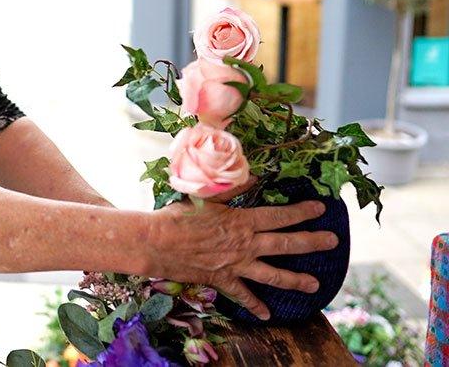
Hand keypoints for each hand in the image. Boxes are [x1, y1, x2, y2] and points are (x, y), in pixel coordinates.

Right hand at [141, 198, 337, 320]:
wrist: (158, 243)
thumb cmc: (179, 216)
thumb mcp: (206, 197)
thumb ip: (232, 188)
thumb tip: (254, 176)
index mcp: (243, 221)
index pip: (280, 216)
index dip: (302, 211)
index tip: (321, 207)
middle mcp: (246, 244)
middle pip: (286, 244)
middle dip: (312, 242)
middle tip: (333, 242)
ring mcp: (236, 265)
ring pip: (273, 275)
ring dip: (295, 280)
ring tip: (315, 284)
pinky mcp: (223, 279)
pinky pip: (243, 295)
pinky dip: (255, 305)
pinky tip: (267, 314)